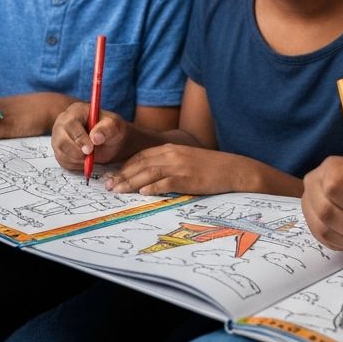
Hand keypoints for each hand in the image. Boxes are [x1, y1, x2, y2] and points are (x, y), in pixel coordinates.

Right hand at [52, 102, 130, 171]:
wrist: (108, 140)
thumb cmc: (110, 129)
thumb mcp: (115, 125)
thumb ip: (107, 129)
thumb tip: (96, 138)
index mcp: (76, 111)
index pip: (70, 123)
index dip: (79, 138)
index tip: (91, 149)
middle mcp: (63, 123)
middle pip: (62, 139)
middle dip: (77, 151)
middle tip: (90, 156)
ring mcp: (58, 137)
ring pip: (61, 152)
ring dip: (78, 159)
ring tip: (92, 156)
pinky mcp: (59, 151)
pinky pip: (63, 161)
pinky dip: (76, 164)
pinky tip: (86, 159)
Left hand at [104, 144, 253, 195]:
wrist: (234, 170)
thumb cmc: (210, 168)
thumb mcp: (187, 159)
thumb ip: (168, 163)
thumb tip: (148, 176)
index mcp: (172, 148)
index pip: (141, 155)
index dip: (125, 166)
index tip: (113, 176)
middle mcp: (173, 154)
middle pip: (141, 163)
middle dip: (122, 175)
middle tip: (108, 186)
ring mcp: (181, 166)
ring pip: (149, 172)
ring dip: (131, 182)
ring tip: (117, 191)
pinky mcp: (188, 178)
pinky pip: (167, 182)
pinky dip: (153, 187)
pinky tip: (143, 193)